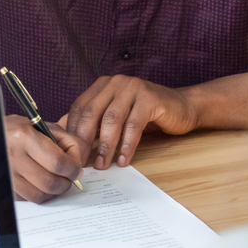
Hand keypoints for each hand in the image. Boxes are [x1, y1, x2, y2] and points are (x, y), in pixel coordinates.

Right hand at [5, 115, 84, 202]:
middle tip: (68, 177)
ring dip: (54, 191)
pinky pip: (28, 198)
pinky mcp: (4, 186)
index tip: (76, 170)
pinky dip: (39, 194)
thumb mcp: (43, 126)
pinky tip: (40, 182)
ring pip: (40, 195)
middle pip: (50, 183)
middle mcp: (14, 156)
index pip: (58, 163)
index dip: (73, 170)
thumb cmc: (19, 130)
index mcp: (25, 137)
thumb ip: (66, 141)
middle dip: (66, 183)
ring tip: (55, 180)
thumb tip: (78, 163)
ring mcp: (7, 174)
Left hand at [62, 75, 198, 169]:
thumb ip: (94, 123)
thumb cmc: (146, 114)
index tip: (69, 154)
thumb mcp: (116, 116)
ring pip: (112, 120)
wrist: (182, 108)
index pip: (79, 107)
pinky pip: (134, 125)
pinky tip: (124, 159)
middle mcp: (115, 82)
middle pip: (92, 112)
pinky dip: (127, 145)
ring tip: (103, 165)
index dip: (72, 131)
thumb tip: (65, 136)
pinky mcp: (150, 98)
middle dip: (84, 140)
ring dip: (105, 146)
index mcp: (102, 85)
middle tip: (81, 162)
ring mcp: (133, 88)